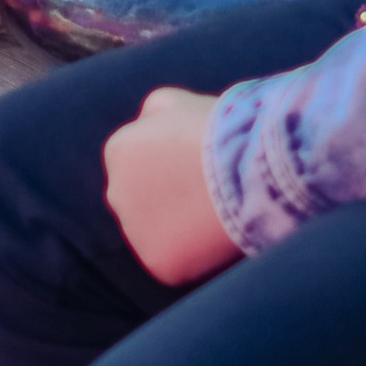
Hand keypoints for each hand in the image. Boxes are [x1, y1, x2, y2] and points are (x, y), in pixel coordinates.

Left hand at [103, 88, 242, 285]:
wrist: (248, 170)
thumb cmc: (220, 130)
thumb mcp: (178, 102)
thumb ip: (153, 115)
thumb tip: (148, 126)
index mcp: (119, 150)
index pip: (138, 165)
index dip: (172, 169)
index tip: (199, 170)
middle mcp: (117, 192)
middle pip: (142, 201)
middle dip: (170, 201)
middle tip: (210, 198)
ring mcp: (136, 231)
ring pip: (157, 234)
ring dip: (181, 230)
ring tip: (217, 216)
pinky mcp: (159, 262)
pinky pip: (176, 262)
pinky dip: (196, 257)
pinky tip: (218, 239)